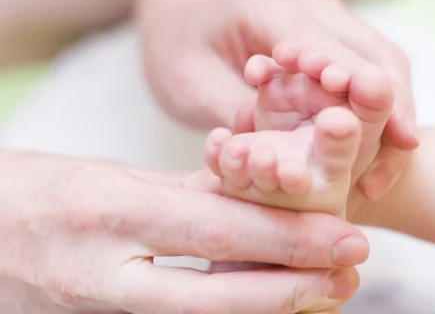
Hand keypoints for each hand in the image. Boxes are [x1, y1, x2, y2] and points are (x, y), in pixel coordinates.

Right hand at [0, 151, 367, 312]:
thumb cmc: (40, 192)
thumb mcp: (115, 176)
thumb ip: (189, 190)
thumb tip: (259, 194)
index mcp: (110, 209)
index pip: (219, 226)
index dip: (291, 237)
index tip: (349, 237)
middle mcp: (102, 272)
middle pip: (216, 288)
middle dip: (293, 287)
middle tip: (352, 275)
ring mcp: (96, 313)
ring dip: (268, 312)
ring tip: (323, 296)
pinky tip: (265, 309)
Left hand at [139, 0, 417, 199]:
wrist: (186, 22)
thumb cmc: (180, 51)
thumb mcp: (189, 86)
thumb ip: (236, 112)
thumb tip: (283, 148)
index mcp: (267, 4)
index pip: (328, 47)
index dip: (359, 89)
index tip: (392, 131)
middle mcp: (308, 4)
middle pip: (373, 50)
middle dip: (392, 104)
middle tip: (401, 152)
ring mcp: (327, 19)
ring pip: (382, 60)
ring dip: (393, 110)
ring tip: (384, 167)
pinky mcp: (334, 39)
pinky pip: (370, 71)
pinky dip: (378, 110)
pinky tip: (377, 147)